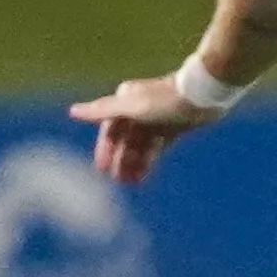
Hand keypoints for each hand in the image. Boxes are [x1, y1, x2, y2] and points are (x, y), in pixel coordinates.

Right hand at [73, 71, 220, 185]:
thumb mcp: (131, 108)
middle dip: (121, 159)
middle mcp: (139, 108)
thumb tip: (74, 111)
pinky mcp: (173, 125)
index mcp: (126, 100)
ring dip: (135, 162)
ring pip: (141, 144)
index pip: (110, 129)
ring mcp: (157, 117)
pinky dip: (150, 158)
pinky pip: (157, 145)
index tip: (102, 169)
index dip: (105, 149)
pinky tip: (145, 173)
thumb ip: (102, 111)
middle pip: (125, 138)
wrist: (203, 94)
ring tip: (131, 182)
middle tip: (118, 181)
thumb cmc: (165, 100)